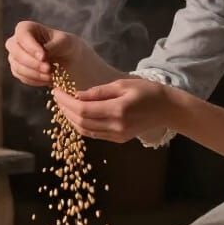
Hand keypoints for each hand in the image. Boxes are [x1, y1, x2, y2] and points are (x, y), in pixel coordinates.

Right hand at [4, 21, 80, 87]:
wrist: (69, 61)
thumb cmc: (66, 46)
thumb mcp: (65, 42)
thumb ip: (55, 45)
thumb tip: (44, 52)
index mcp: (27, 28)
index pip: (22, 34)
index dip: (31, 46)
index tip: (44, 56)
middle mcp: (17, 41)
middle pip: (16, 51)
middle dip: (32, 62)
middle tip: (48, 68)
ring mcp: (15, 57)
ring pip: (17, 66)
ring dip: (34, 73)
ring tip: (51, 75)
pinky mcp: (18, 70)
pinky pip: (22, 77)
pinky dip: (35, 80)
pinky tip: (48, 80)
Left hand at [51, 77, 170, 142]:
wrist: (167, 109)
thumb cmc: (147, 91)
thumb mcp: (122, 84)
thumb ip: (98, 92)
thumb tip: (76, 95)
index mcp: (117, 110)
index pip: (83, 109)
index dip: (66, 101)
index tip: (56, 91)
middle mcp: (116, 126)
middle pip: (81, 121)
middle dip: (65, 109)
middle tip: (57, 97)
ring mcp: (117, 135)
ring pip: (85, 130)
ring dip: (71, 119)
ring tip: (64, 105)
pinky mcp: (118, 139)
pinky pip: (94, 134)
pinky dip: (81, 125)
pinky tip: (77, 114)